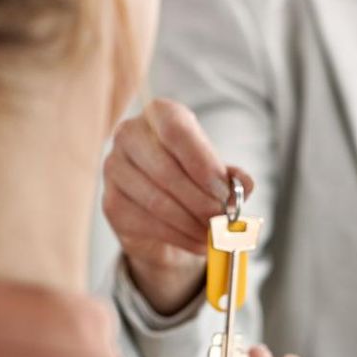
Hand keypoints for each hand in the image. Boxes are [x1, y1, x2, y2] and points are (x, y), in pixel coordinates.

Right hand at [102, 99, 254, 314]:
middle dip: (200, 202)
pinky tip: (197, 241)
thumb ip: (232, 177)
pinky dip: (179, 237)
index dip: (202, 163)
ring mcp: (114, 168)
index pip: (176, 132)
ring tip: (214, 234)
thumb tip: (245, 184)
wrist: (161, 206)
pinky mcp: (111, 203)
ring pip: (156, 202)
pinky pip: (147, 224)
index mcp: (159, 114)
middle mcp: (129, 135)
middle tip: (223, 220)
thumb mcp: (216, 172)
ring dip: (191, 224)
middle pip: (165, 170)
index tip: (224, 192)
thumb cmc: (191, 178)